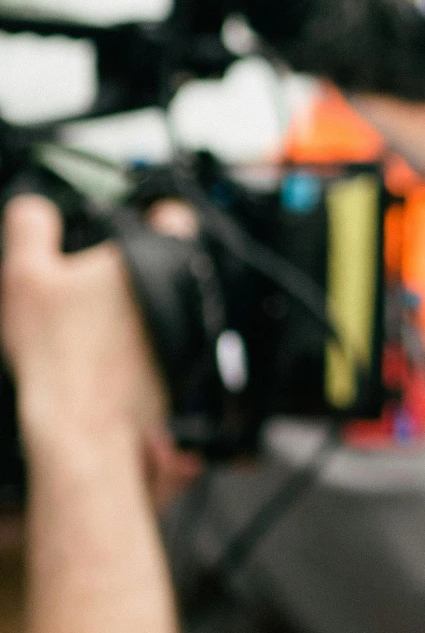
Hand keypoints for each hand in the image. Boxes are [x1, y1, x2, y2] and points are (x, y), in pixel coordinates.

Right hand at [0, 198, 166, 470]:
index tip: (128, 221)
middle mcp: (189, 293)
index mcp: (161, 258)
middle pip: (170, 262)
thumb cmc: (61, 351)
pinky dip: (138, 342)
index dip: (149, 213)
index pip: (174, 216)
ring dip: (137, 307)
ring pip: (167, 304)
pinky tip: (100, 352)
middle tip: (91, 279)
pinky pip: (164, 343)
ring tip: (90, 321)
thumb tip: (33, 208)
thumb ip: (30, 228)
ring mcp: (192, 331)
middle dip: (134, 267)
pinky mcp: (185, 367)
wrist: (85, 424)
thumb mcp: (25, 276)